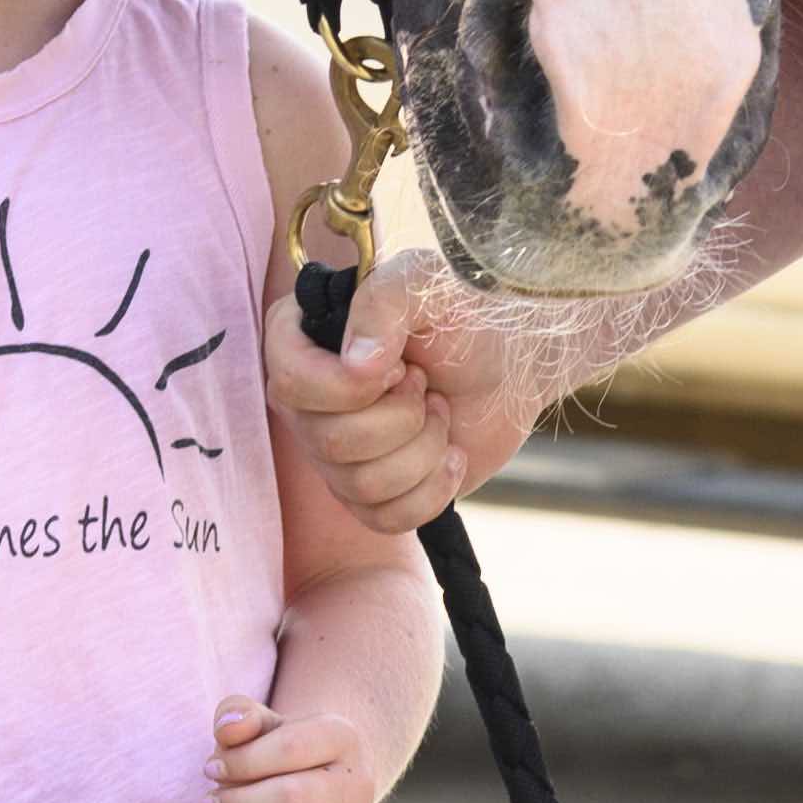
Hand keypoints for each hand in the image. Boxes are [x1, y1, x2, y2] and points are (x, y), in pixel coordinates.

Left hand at [205, 696, 374, 802]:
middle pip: (293, 799)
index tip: (210, 770)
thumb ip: (238, 715)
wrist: (320, 782)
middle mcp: (361, 783)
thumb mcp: (258, 724)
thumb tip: (228, 727)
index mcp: (343, 736)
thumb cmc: (277, 752)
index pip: (290, 748)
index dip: (241, 762)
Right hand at [263, 249, 534, 533]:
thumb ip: (383, 303)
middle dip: (401, 416)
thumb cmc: (463, 314)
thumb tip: (357, 366)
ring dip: (423, 447)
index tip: (397, 364)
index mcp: (302, 342)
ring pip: (361, 485)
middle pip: (330, 442)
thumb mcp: (424, 283)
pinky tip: (450, 454)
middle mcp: (308, 402)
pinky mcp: (373, 495)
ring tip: (439, 410)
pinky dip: (433, 488)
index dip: (347, 385)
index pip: (291, 381)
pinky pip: (386, 519)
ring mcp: (336, 454)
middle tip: (425, 383)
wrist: (512, 363)